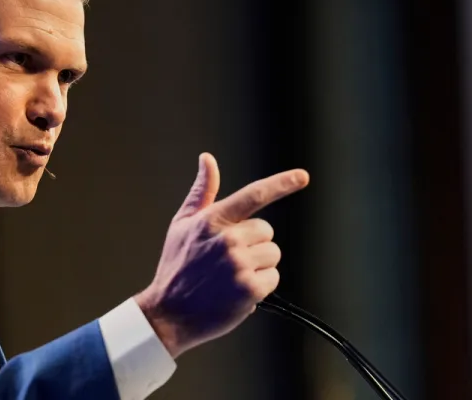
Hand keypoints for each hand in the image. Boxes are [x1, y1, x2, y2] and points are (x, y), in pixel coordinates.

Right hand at [134, 153, 308, 357]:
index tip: (302, 177)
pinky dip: (260, 287)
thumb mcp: (183, 224)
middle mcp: (228, 240)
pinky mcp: (250, 289)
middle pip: (267, 232)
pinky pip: (273, 278)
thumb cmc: (177, 266)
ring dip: (258, 266)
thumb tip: (208, 159)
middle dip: (254, 244)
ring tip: (230, 277)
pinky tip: (236, 292)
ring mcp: (239, 265)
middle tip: (227, 260)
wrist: (168, 313)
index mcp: (213, 220)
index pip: (254, 195)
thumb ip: (202, 192)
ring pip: (272, 255)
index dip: (281, 184)